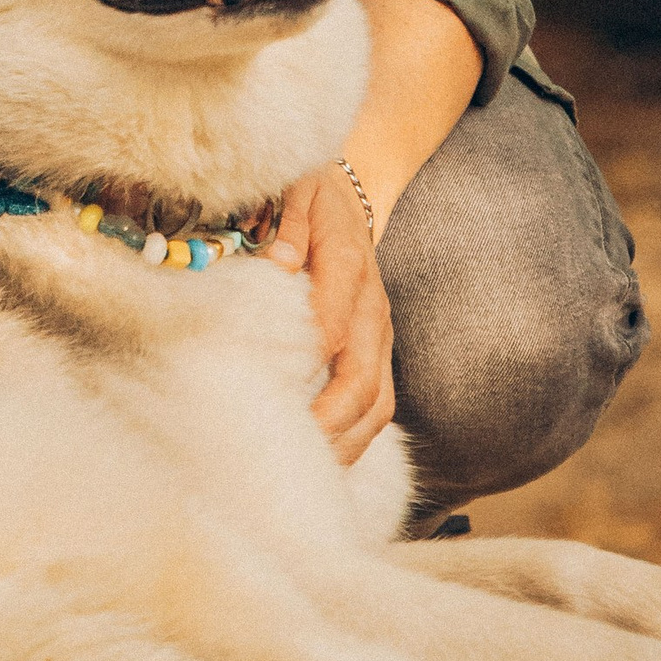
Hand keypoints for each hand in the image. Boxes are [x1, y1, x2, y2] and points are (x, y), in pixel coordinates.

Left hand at [269, 165, 394, 462]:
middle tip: (293, 450)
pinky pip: (377, 401)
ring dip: (348, 440)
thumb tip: (281, 263)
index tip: (281, 390)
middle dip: (332, 421)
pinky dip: (357, 436)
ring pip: (378, 400)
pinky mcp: (376, 349)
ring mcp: (379, 333)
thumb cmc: (311, 195)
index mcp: (350, 265)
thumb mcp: (297, 190)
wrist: (351, 193)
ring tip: (312, 470)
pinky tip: (328, 460)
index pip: (336, 322)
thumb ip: (289, 222)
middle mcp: (373, 308)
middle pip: (364, 378)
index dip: (314, 358)